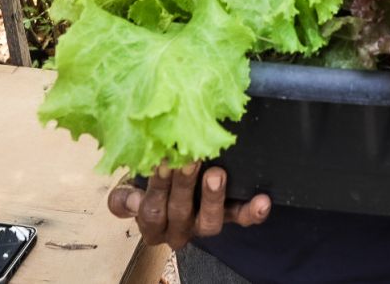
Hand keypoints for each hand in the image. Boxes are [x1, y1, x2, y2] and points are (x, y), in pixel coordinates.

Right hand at [107, 163, 270, 248]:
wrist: (172, 186)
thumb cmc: (149, 183)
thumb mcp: (131, 187)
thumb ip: (127, 194)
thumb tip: (129, 198)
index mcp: (152, 224)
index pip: (152, 211)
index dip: (157, 187)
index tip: (162, 161)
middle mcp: (178, 230)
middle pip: (179, 212)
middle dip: (184, 185)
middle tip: (190, 159)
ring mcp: (205, 224)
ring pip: (210, 221)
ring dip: (213, 198)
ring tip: (216, 174)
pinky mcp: (230, 217)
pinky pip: (243, 219)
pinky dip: (253, 211)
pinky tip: (262, 201)